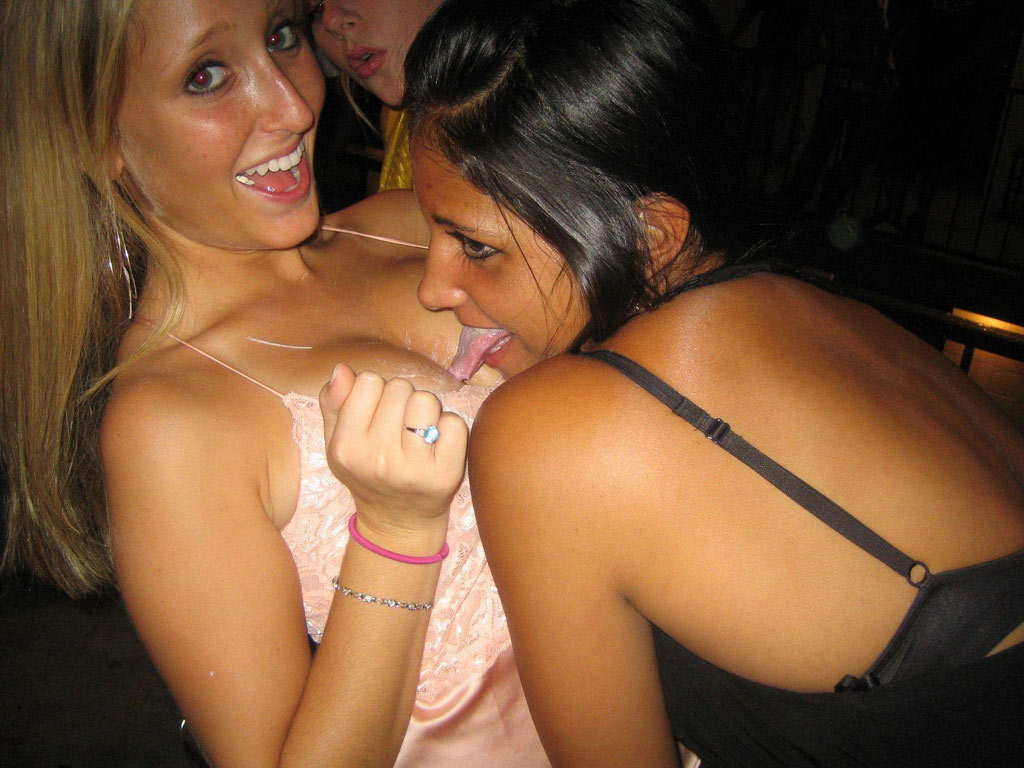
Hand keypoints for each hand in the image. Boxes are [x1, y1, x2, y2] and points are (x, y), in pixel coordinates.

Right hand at [319, 365, 467, 545]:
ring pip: (427, 400)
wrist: (398, 523)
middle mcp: (378, 459)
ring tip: (419, 433)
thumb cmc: (367, 474)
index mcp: (347, 447)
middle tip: (399, 428)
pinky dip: (450, 429)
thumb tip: (342, 370)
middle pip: (400, 387)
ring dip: (427, 410)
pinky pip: (454, 423)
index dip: (376, 392)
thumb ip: (335, 404)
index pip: (368, 381)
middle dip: (402, 400)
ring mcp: (413, 468)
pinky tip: (438, 446)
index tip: (377, 414)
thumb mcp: (340, 444)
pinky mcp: (446, 474)